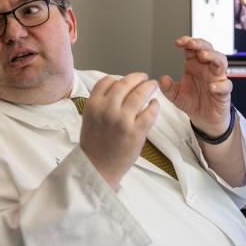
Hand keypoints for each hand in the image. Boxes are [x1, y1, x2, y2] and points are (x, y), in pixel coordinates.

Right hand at [79, 73, 159, 189]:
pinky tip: (155, 104)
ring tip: (153, 86)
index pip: (107, 81)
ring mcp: (122, 121)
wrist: (97, 168)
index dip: (119, 78)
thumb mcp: (90, 117)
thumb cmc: (94, 144)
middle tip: (144, 78)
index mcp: (93, 105)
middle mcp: (107, 110)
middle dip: (137, 77)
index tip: (127, 79)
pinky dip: (154, 105)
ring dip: (148, 87)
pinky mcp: (136, 132)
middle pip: (125, 83)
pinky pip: (149, 112)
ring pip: (139, 94)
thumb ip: (102, 102)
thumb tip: (120, 88)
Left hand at [159, 36, 231, 137]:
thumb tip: (162, 79)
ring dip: (213, 56)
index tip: (178, 43)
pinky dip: (220, 85)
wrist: (203, 118)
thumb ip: (168, 87)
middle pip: (208, 49)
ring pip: (221, 61)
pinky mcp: (224, 92)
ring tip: (203, 56)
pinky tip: (212, 87)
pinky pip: (226, 85)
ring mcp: (217, 78)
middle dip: (200, 44)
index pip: (193, 48)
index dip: (187, 42)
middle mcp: (206, 69)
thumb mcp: (175, 95)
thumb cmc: (191, 102)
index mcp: (194, 66)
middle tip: (191, 43)